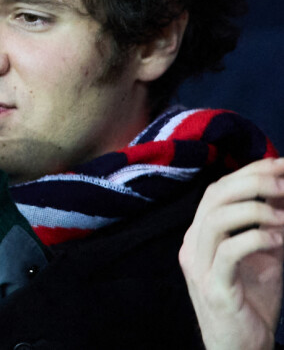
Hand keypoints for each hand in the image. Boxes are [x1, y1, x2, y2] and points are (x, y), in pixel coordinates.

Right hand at [179, 158, 283, 349]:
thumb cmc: (252, 303)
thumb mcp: (263, 258)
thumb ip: (268, 227)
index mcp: (200, 234)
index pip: (218, 190)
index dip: (248, 172)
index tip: (280, 163)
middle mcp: (192, 244)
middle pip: (214, 197)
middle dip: (251, 182)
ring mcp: (198, 265)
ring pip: (215, 219)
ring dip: (254, 209)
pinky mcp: (213, 287)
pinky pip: (229, 252)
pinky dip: (256, 238)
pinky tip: (278, 238)